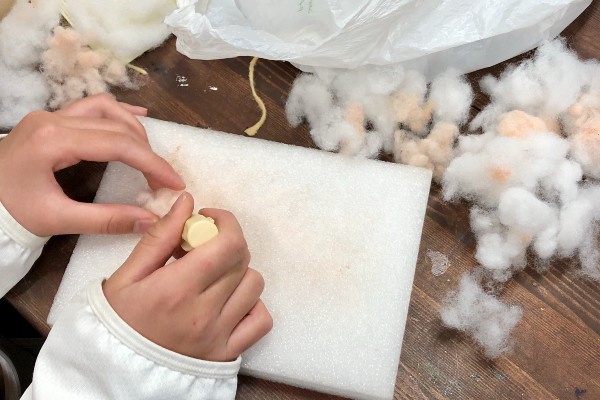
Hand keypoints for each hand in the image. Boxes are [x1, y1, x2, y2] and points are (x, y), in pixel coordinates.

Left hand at [0, 94, 184, 235]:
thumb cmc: (10, 212)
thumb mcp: (58, 220)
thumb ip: (106, 220)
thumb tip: (151, 220)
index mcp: (52, 140)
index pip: (118, 144)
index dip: (152, 163)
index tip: (174, 183)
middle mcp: (52, 119)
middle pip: (116, 125)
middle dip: (147, 152)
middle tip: (163, 180)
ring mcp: (49, 116)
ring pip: (105, 108)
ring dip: (133, 129)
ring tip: (149, 156)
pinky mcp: (49, 120)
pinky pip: (91, 107)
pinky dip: (117, 114)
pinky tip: (137, 119)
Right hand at [103, 193, 272, 360]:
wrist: (116, 372)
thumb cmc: (118, 321)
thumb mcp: (126, 276)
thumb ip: (159, 237)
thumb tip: (187, 202)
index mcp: (176, 289)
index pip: (227, 244)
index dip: (225, 223)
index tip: (208, 220)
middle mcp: (204, 313)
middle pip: (242, 260)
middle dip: (226, 243)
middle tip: (203, 248)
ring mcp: (220, 336)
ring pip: (254, 286)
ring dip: (238, 273)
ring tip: (213, 277)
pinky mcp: (228, 353)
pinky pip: (261, 320)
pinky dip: (252, 305)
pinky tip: (230, 301)